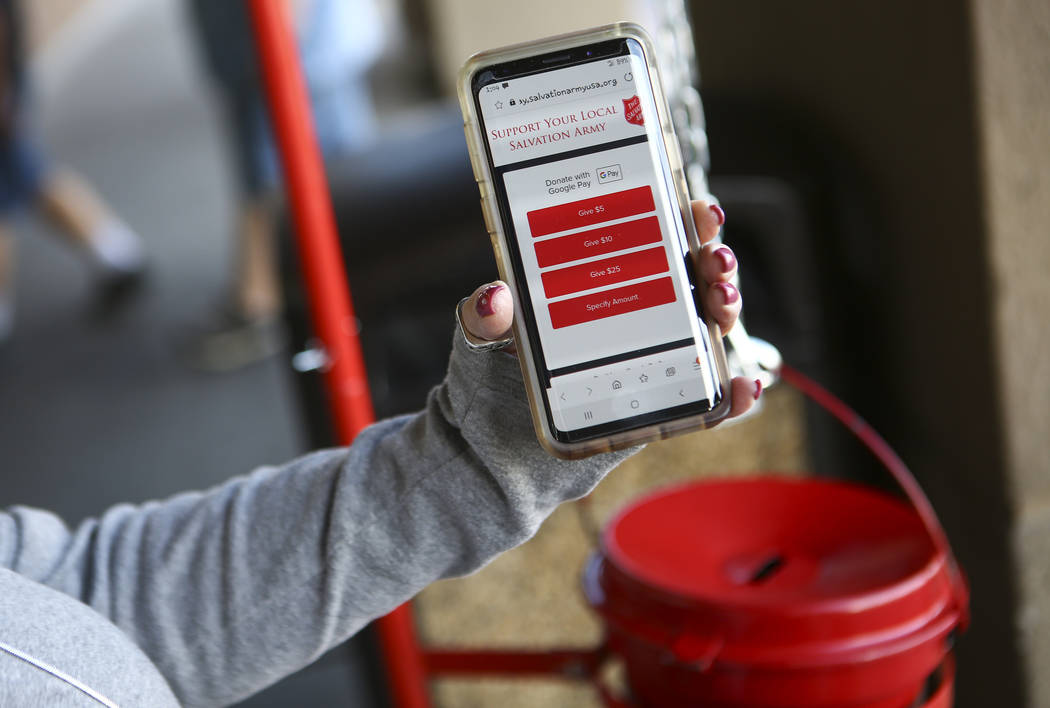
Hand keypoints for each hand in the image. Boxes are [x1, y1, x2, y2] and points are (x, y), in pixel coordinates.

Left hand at [459, 199, 759, 420]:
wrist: (496, 452)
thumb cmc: (493, 379)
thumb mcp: (482, 339)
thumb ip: (484, 316)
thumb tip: (493, 297)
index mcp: (603, 278)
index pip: (652, 236)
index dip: (685, 219)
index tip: (698, 210)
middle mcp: (638, 310)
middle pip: (694, 275)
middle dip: (717, 260)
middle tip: (714, 262)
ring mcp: (656, 355)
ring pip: (710, 325)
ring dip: (729, 309)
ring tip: (721, 307)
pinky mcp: (663, 403)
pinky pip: (710, 398)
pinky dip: (737, 394)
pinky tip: (745, 386)